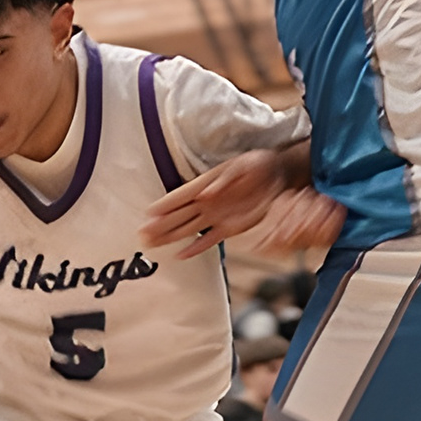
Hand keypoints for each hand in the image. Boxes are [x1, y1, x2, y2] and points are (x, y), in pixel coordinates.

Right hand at [140, 151, 343, 261]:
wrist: (279, 175)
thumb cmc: (258, 164)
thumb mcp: (243, 167)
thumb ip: (224, 181)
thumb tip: (204, 193)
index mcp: (207, 184)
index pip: (180, 196)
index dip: (164, 205)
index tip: (147, 213)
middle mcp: (207, 202)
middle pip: (179, 216)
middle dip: (160, 225)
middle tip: (141, 235)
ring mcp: (217, 216)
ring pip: (188, 229)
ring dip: (170, 237)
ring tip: (151, 244)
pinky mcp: (230, 227)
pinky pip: (209, 240)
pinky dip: (195, 248)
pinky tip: (180, 256)